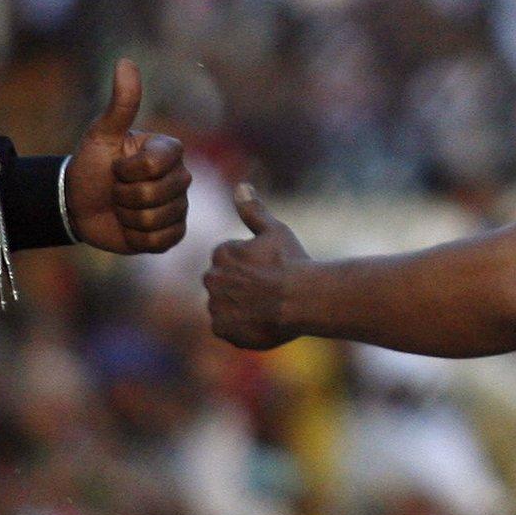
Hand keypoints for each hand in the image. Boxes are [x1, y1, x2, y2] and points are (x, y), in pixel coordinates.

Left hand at [64, 58, 191, 254]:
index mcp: (168, 150)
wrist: (78, 204)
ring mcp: (178, 207)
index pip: (156, 166)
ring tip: (121, 207)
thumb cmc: (91, 164)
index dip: (128, 171)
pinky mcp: (172, 234)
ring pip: (157, 219)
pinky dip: (137, 237)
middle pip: (156, 195)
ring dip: (128, 217)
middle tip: (115, 190)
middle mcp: (180, 177)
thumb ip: (121, 103)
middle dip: (124, 196)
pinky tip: (129, 227)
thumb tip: (126, 61)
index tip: (115, 166)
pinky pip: (161, 241)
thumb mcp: (102, 134)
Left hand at [202, 184, 308, 350]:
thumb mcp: (275, 230)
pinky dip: (239, 326)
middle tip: (267, 289)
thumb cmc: (292, 262)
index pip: (229, 260)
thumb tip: (240, 186)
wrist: (303, 300)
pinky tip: (259, 320)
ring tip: (265, 306)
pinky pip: (226, 327)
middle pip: (223, 282)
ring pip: (224, 305)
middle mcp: (212, 278)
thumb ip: (253, 210)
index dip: (251, 265)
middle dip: (240, 285)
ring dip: (239, 306)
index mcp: (221, 253)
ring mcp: (216, 305)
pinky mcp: (222, 329)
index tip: (269, 269)